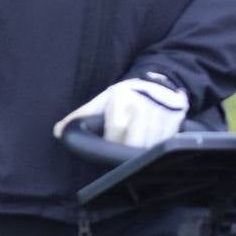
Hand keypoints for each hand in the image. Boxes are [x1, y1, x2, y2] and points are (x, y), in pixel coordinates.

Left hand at [55, 74, 187, 148]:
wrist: (161, 80)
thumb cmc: (126, 95)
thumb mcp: (102, 101)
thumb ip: (80, 117)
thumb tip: (58, 131)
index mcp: (123, 99)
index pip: (117, 130)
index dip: (112, 143)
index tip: (109, 148)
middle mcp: (145, 105)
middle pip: (135, 142)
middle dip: (127, 153)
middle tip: (121, 155)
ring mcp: (163, 112)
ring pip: (151, 145)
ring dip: (142, 153)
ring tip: (135, 152)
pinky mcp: (176, 120)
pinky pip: (166, 143)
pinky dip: (157, 148)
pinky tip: (151, 147)